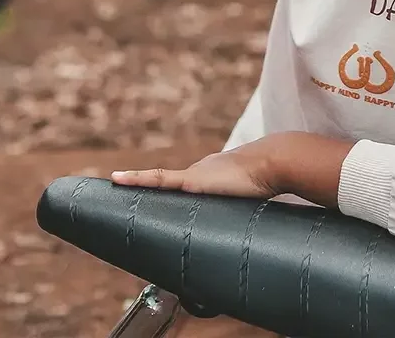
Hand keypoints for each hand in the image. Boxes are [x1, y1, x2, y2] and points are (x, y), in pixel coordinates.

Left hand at [110, 132, 353, 206]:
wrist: (275, 162)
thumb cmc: (273, 180)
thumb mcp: (259, 199)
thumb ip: (259, 207)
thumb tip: (281, 232)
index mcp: (214, 178)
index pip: (186, 185)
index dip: (169, 190)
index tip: (154, 193)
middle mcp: (200, 173)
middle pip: (167, 184)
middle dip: (145, 188)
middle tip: (122, 188)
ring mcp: (194, 177)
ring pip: (157, 182)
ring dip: (135, 184)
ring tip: (113, 183)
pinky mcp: (190, 181)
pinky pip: (157, 180)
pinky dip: (137, 180)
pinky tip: (117, 179)